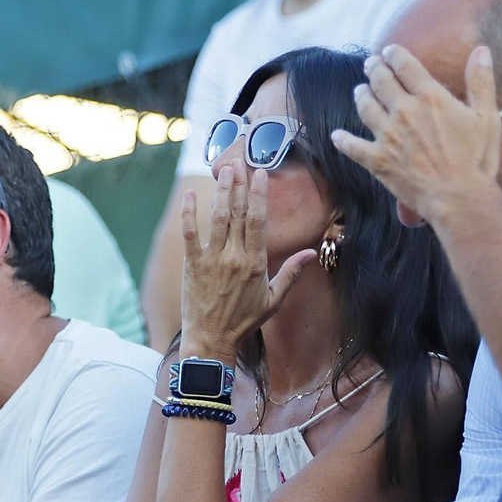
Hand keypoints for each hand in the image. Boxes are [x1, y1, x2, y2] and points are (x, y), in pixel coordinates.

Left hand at [179, 161, 315, 356]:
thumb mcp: (274, 299)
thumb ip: (292, 273)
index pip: (258, 221)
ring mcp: (212, 259)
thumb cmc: (244, 321)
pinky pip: (190, 234)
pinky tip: (191, 194)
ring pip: (217, 218)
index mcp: (255, 263)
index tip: (260, 174)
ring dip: (221, 192)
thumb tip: (312, 253)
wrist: (212, 339)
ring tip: (224, 170)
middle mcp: (234, 257)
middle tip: (239, 162)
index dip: (259, 194)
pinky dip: (189, 213)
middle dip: (239, 185)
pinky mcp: (193, 265)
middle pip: (238, 213)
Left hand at [331, 45, 500, 223]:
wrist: (459, 198)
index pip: (405, 65)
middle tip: (371, 65)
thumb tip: (481, 50)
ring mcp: (388, 135)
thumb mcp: (486, 117)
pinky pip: (353, 147)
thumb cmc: (476, 160)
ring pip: (365, 106)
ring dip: (361, 95)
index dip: (394, 54)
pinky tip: (336, 136)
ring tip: (360, 90)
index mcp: (430, 97)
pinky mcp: (378, 160)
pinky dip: (342, 140)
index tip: (389, 52)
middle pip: (381, 81)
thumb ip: (481, 82)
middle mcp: (405, 111)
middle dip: (374, 69)